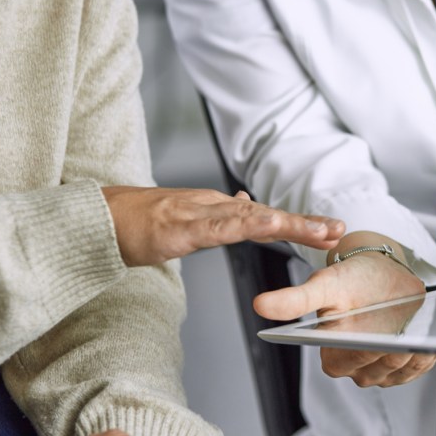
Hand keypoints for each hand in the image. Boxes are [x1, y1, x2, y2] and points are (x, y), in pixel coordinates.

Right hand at [102, 186, 344, 266]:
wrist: (97, 218)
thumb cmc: (138, 221)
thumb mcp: (186, 219)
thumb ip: (218, 215)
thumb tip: (247, 205)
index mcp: (214, 208)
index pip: (264, 216)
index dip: (297, 222)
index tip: (328, 230)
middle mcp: (211, 205)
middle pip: (265, 214)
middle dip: (304, 223)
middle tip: (339, 229)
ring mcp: (195, 213)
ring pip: (249, 218)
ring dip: (287, 223)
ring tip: (319, 230)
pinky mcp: (177, 227)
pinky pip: (216, 227)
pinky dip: (244, 226)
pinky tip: (267, 226)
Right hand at [254, 232, 435, 386]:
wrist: (384, 274)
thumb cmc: (353, 279)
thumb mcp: (325, 284)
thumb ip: (295, 300)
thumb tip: (260, 305)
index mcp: (331, 353)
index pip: (349, 359)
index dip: (366, 348)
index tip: (380, 335)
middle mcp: (354, 369)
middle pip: (378, 366)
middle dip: (393, 347)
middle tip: (403, 330)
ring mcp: (380, 371)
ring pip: (401, 370)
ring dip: (414, 353)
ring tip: (420, 334)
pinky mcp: (404, 370)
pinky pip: (418, 369)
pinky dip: (426, 355)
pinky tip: (429, 339)